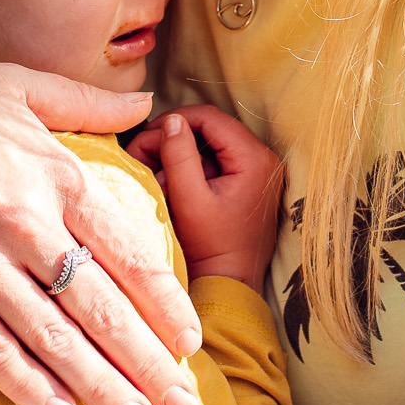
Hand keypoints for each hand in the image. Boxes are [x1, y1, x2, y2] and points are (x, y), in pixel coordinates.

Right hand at [0, 54, 204, 404]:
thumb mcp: (19, 85)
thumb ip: (89, 103)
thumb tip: (150, 102)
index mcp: (55, 172)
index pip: (127, 251)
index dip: (164, 303)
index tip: (190, 339)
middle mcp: (24, 220)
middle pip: (100, 306)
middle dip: (148, 362)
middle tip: (181, 404)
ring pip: (52, 337)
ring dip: (100, 385)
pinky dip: (26, 382)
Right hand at [126, 105, 282, 291]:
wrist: (229, 287)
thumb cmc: (211, 249)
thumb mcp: (189, 200)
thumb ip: (179, 156)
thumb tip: (171, 120)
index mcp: (255, 159)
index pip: (210, 118)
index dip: (174, 121)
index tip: (145, 137)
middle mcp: (263, 160)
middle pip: (209, 130)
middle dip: (172, 140)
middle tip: (141, 155)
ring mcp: (257, 172)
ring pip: (209, 146)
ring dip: (178, 156)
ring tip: (153, 176)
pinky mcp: (247, 185)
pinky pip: (214, 164)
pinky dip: (189, 170)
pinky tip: (169, 187)